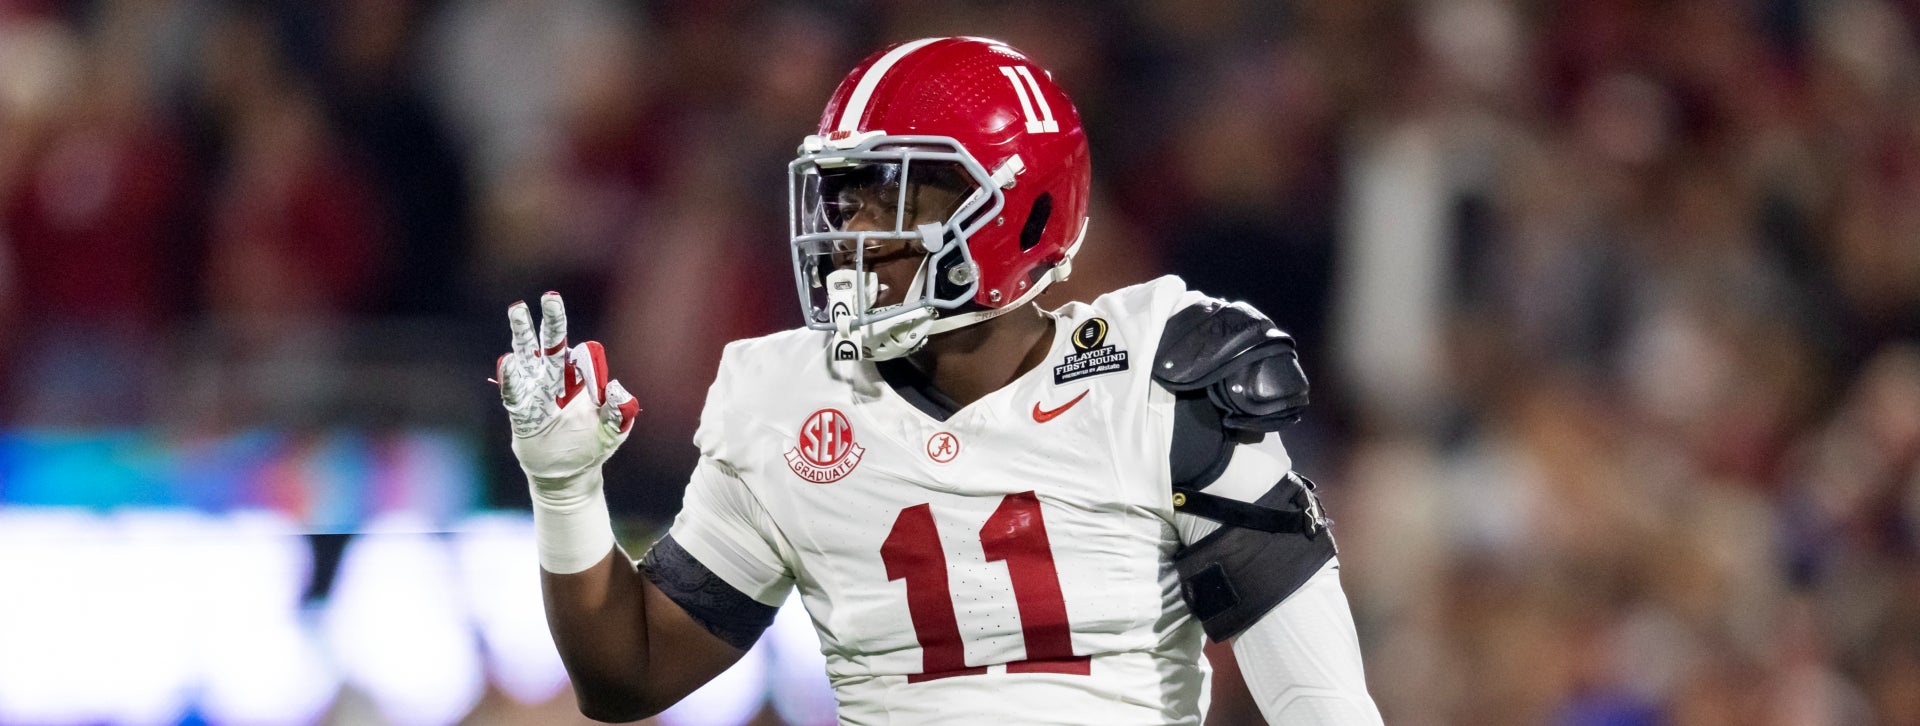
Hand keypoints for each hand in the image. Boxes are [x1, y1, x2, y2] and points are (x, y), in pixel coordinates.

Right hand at [496, 292, 639, 503]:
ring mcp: (536, 393)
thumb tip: (619, 389)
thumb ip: (619, 412)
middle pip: (552, 344)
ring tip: (518, 309)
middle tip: (551, 296)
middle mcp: (555, 381)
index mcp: (579, 381)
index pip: (581, 358)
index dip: (586, 359)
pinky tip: (507, 361)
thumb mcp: (613, 432)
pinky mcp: (522, 413)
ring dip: (523, 334)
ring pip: (527, 356)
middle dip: (552, 321)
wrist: (568, 474)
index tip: (586, 359)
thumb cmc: (592, 447)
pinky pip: (514, 392)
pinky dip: (510, 378)